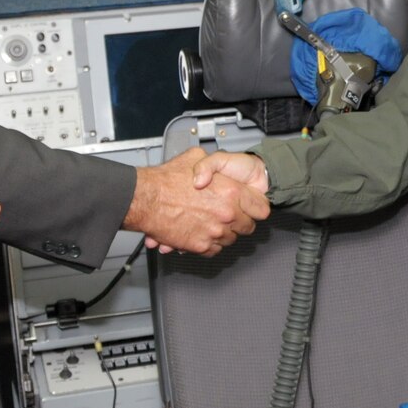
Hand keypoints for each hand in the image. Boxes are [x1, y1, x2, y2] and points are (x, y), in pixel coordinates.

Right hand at [126, 147, 268, 255]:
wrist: (146, 199)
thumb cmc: (167, 180)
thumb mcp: (195, 157)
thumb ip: (212, 164)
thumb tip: (218, 170)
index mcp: (231, 192)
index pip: (261, 209)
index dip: (256, 208)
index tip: (251, 207)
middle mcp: (227, 214)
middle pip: (248, 227)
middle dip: (241, 221)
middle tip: (230, 215)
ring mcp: (214, 233)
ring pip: (231, 240)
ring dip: (225, 233)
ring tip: (212, 222)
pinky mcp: (200, 246)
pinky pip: (214, 250)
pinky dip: (210, 244)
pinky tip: (202, 232)